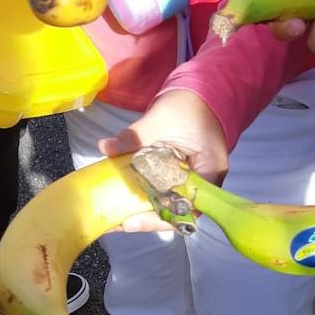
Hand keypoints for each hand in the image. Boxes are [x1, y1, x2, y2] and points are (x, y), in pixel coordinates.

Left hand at [98, 89, 228, 233]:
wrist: (200, 92)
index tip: (133, 220)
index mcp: (209, 172)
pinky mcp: (178, 176)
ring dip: (144, 212)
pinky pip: (163, 193)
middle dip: (147, 220)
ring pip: (169, 206)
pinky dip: (144, 197)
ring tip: (116, 219)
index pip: (188, 208)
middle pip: (177, 213)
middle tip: (119, 223)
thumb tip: (105, 147)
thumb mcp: (160, 119)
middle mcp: (203, 183)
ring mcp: (191, 181)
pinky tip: (123, 202)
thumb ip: (134, 136)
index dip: (161, 219)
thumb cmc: (189, 104)